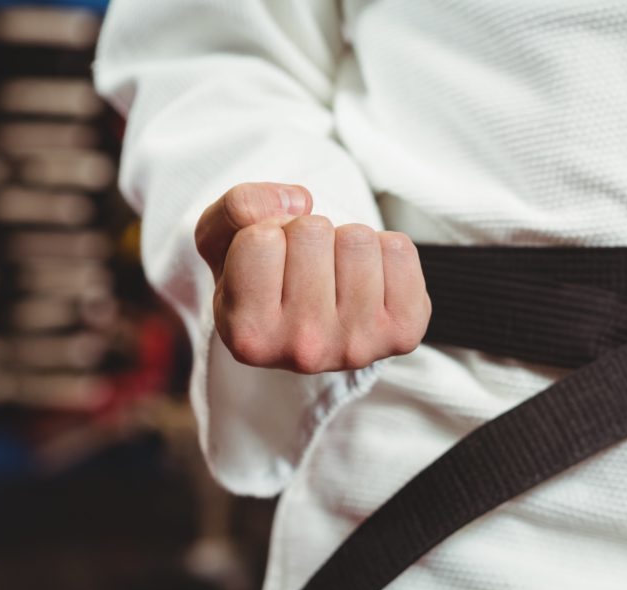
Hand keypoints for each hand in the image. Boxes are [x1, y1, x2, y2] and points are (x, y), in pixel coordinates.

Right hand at [195, 182, 430, 372]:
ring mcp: (357, 345)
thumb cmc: (266, 280)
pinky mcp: (402, 332)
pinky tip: (369, 280)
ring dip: (347, 241)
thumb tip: (298, 201)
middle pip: (312, 231)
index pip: (261, 239)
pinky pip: (399, 250)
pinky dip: (385, 250)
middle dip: (309, 233)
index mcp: (248, 335)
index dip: (267, 231)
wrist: (318, 324)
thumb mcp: (224, 242)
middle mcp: (302, 350)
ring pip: (358, 238)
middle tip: (308, 265)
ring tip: (337, 272)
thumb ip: (236, 208)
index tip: (272, 260)